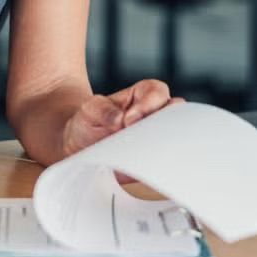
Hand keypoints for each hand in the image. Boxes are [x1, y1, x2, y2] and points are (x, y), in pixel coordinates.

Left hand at [61, 79, 183, 158]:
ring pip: (176, 135)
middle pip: (176, 111)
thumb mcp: (89, 110)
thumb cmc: (88, 123)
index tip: (129, 119)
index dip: (148, 103)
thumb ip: (102, 109)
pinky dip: (161, 161)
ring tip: (141, 151)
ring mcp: (157, 136)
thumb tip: (119, 118)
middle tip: (141, 136)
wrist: (80, 148)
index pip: (156, 91)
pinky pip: (168, 158)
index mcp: (141, 96)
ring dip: (163, 142)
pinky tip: (145, 165)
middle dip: (163, 122)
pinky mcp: (155, 157)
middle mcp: (154, 114)